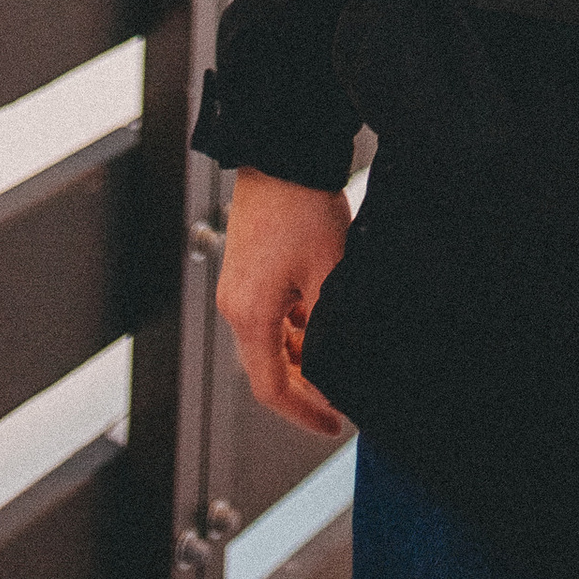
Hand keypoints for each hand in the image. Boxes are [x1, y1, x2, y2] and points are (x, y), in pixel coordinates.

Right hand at [217, 168, 352, 438]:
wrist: (282, 155)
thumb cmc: (302, 208)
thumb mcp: (328, 274)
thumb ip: (330, 326)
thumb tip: (341, 364)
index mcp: (250, 316)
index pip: (272, 389)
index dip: (304, 412)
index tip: (333, 423)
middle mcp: (236, 306)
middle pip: (269, 368)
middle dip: (306, 386)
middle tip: (342, 396)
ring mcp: (240, 288)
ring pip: (272, 341)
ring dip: (304, 354)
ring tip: (342, 355)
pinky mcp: (249, 270)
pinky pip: (271, 315)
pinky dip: (297, 327)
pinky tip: (326, 317)